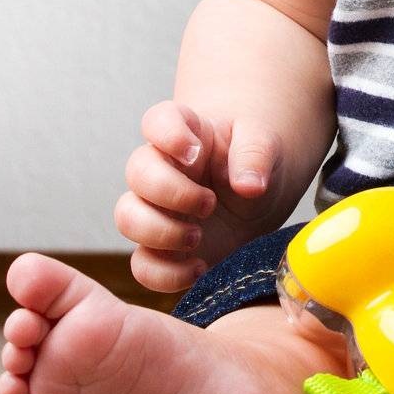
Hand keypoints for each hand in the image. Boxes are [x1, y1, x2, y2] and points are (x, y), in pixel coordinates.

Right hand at [116, 100, 290, 292]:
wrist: (261, 200)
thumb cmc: (256, 163)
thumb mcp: (267, 147)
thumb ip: (256, 155)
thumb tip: (249, 185)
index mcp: (188, 134)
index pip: (159, 120)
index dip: (168, 134)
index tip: (195, 153)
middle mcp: (163, 169)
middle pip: (136, 172)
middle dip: (172, 192)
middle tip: (209, 205)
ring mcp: (157, 209)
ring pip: (126, 218)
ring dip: (160, 232)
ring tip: (198, 237)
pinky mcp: (161, 249)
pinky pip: (141, 264)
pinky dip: (165, 274)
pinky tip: (199, 267)